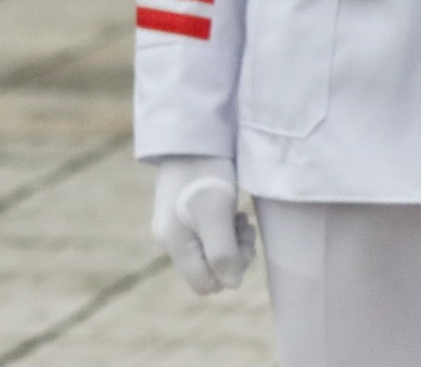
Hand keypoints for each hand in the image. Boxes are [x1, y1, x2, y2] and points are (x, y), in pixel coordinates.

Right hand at [150, 156, 253, 294]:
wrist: (194, 134)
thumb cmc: (205, 171)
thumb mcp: (216, 211)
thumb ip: (222, 251)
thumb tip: (231, 285)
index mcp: (175, 243)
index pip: (205, 284)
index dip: (230, 271)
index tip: (243, 241)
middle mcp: (173, 238)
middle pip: (210, 269)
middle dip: (235, 254)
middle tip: (246, 227)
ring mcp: (180, 225)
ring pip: (213, 252)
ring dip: (234, 240)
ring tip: (242, 217)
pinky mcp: (189, 211)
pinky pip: (212, 235)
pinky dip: (228, 228)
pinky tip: (236, 210)